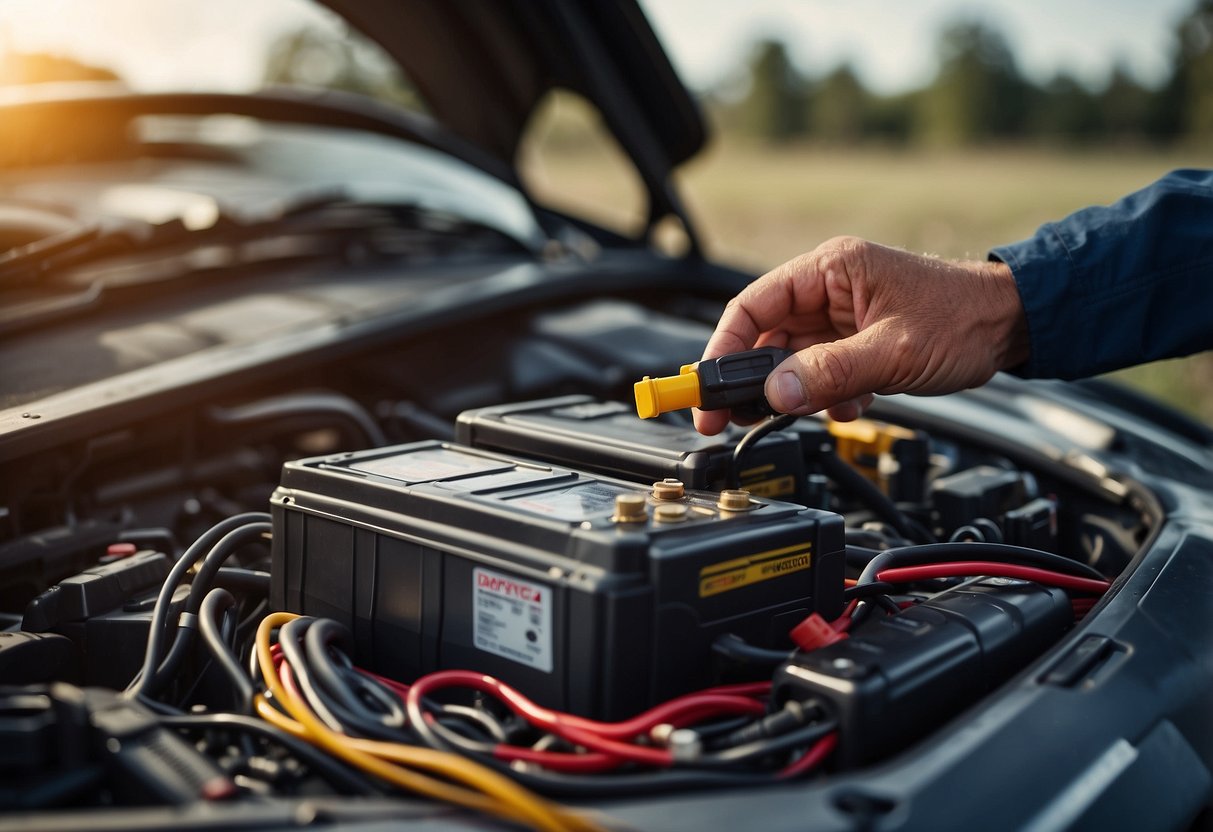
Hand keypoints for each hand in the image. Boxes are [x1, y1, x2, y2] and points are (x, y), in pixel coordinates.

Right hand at [693, 236, 1029, 434]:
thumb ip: (829, 373)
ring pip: (790, 360)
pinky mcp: (853, 342)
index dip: (723, 348)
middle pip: (764, 336)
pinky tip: (848, 404)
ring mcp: (840, 317)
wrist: (1013, 326)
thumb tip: (775, 393)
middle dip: (753, 380)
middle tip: (729, 417)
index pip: (752, 305)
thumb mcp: (893, 352)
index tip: (707, 388)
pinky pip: (817, 372)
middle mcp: (829, 288)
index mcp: (830, 269)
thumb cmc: (964, 318)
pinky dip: (823, 396)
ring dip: (794, 392)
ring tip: (807, 411)